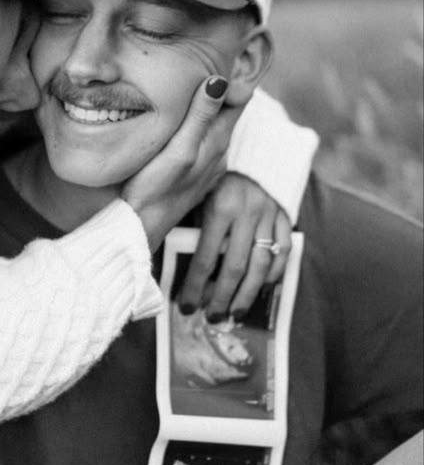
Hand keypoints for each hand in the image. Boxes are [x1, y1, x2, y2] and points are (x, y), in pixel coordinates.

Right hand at [122, 76, 240, 251]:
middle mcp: (219, 152)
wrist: (141, 227)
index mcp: (217, 140)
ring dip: (205, 111)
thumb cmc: (155, 188)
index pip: (239, 99)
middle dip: (219, 91)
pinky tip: (179, 130)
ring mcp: (208, 166)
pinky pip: (202, 145)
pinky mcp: (195, 177)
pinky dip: (196, 131)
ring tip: (189, 92)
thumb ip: (200, 116)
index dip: (233, 78)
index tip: (219, 59)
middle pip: (227, 112)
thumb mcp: (179, 148)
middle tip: (202, 66)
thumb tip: (219, 80)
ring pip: (213, 129)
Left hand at [178, 172, 291, 318]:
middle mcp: (247, 214)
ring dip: (247, 294)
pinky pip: (284, 251)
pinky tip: (261, 288)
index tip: (185, 306)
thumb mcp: (199, 193)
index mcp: (220, 207)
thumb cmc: (217, 175)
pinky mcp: (286, 217)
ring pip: (261, 265)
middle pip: (235, 268)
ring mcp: (270, 216)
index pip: (206, 258)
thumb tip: (178, 265)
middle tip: (211, 317)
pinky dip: (274, 274)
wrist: (255, 147)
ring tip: (234, 312)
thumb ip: (193, 224)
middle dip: (221, 297)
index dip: (195, 286)